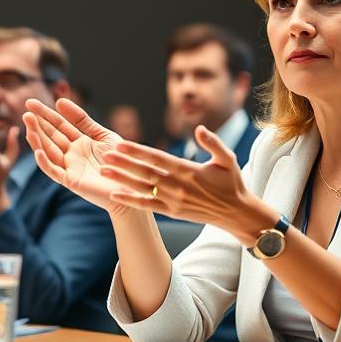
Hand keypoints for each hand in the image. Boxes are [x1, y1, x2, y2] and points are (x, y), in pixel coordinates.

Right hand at [23, 98, 134, 217]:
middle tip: (26, 110)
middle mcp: (71, 154)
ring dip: (37, 140)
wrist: (132, 184)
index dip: (45, 114)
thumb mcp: (102, 135)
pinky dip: (45, 162)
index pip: (58, 125)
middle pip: (50, 137)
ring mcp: (70, 167)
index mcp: (79, 142)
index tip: (30, 102)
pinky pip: (54, 171)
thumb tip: (60, 101)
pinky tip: (38, 151)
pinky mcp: (71, 181)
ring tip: (28, 126)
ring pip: (48, 152)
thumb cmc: (121, 160)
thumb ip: (82, 120)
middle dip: (38, 124)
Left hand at [102, 125, 272, 240]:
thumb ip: (213, 143)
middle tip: (104, 155)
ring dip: (122, 180)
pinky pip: (148, 205)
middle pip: (146, 172)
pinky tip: (115, 195)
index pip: (158, 159)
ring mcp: (174, 200)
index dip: (138, 152)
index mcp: (188, 170)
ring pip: (143, 188)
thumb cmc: (232, 182)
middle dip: (124, 164)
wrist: (236, 213)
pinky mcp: (172, 212)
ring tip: (103, 172)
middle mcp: (178, 185)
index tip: (121, 144)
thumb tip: (199, 128)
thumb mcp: (228, 159)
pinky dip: (131, 200)